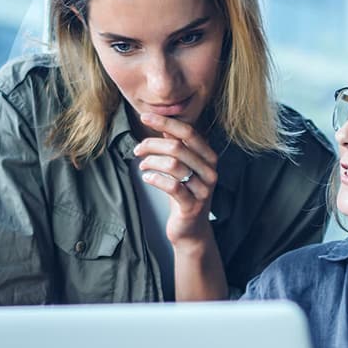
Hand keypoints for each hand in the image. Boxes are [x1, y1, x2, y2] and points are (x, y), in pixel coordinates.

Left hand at [133, 112, 218, 248]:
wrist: (191, 230)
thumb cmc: (185, 195)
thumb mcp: (182, 168)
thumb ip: (178, 147)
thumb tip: (165, 126)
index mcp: (208, 157)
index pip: (188, 132)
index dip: (165, 122)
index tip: (144, 116)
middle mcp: (210, 171)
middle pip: (178, 147)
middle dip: (152, 144)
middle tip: (137, 150)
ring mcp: (203, 189)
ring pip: (173, 164)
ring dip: (151, 162)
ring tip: (142, 166)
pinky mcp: (193, 206)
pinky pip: (172, 186)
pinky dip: (155, 179)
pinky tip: (146, 178)